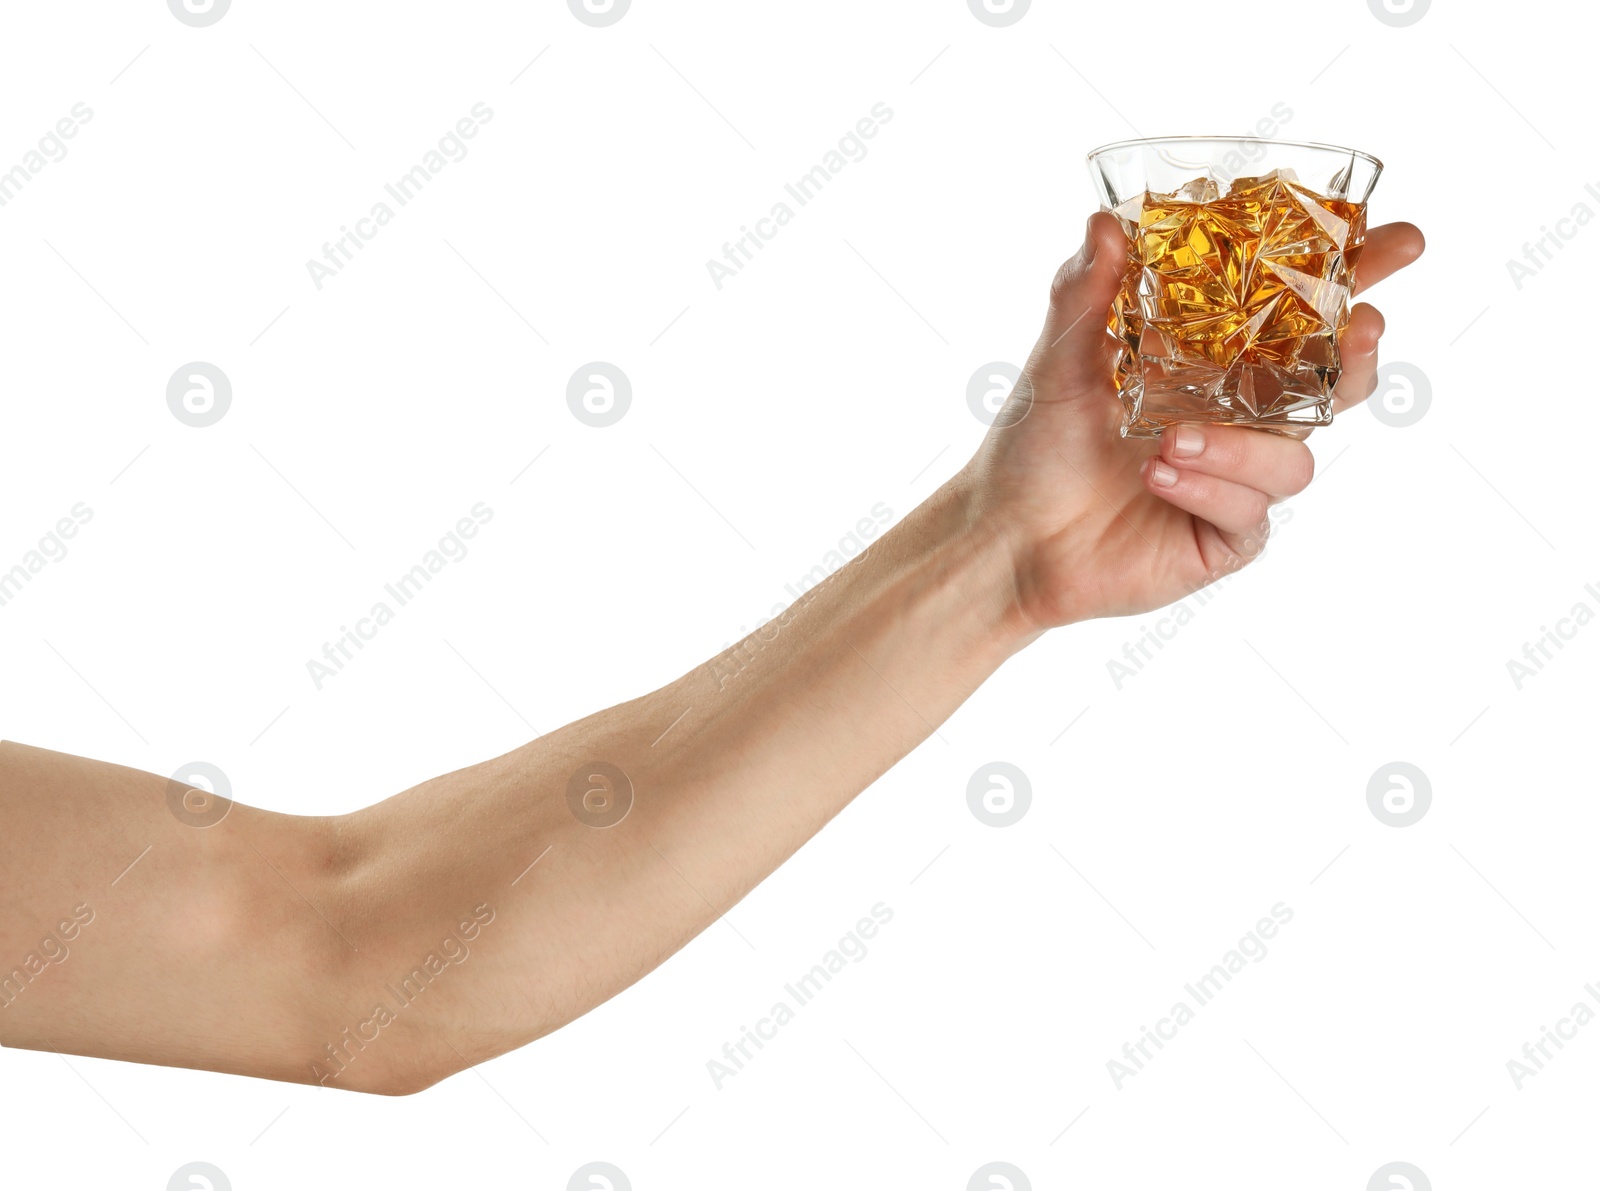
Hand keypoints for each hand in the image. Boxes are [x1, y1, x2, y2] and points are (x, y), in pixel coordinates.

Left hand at [964, 211, 1424, 629]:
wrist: (1009, 536)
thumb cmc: (1036, 445)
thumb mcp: (1058, 360)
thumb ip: (1085, 295)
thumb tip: (1104, 223)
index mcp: (1216, 361)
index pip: (1300, 312)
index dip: (1355, 276)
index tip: (1395, 242)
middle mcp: (1240, 416)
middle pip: (1336, 381)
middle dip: (1363, 351)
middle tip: (1363, 327)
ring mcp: (1239, 478)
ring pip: (1296, 458)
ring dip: (1241, 445)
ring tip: (1170, 439)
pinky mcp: (1226, 535)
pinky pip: (1250, 511)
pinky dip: (1208, 488)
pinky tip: (1158, 477)